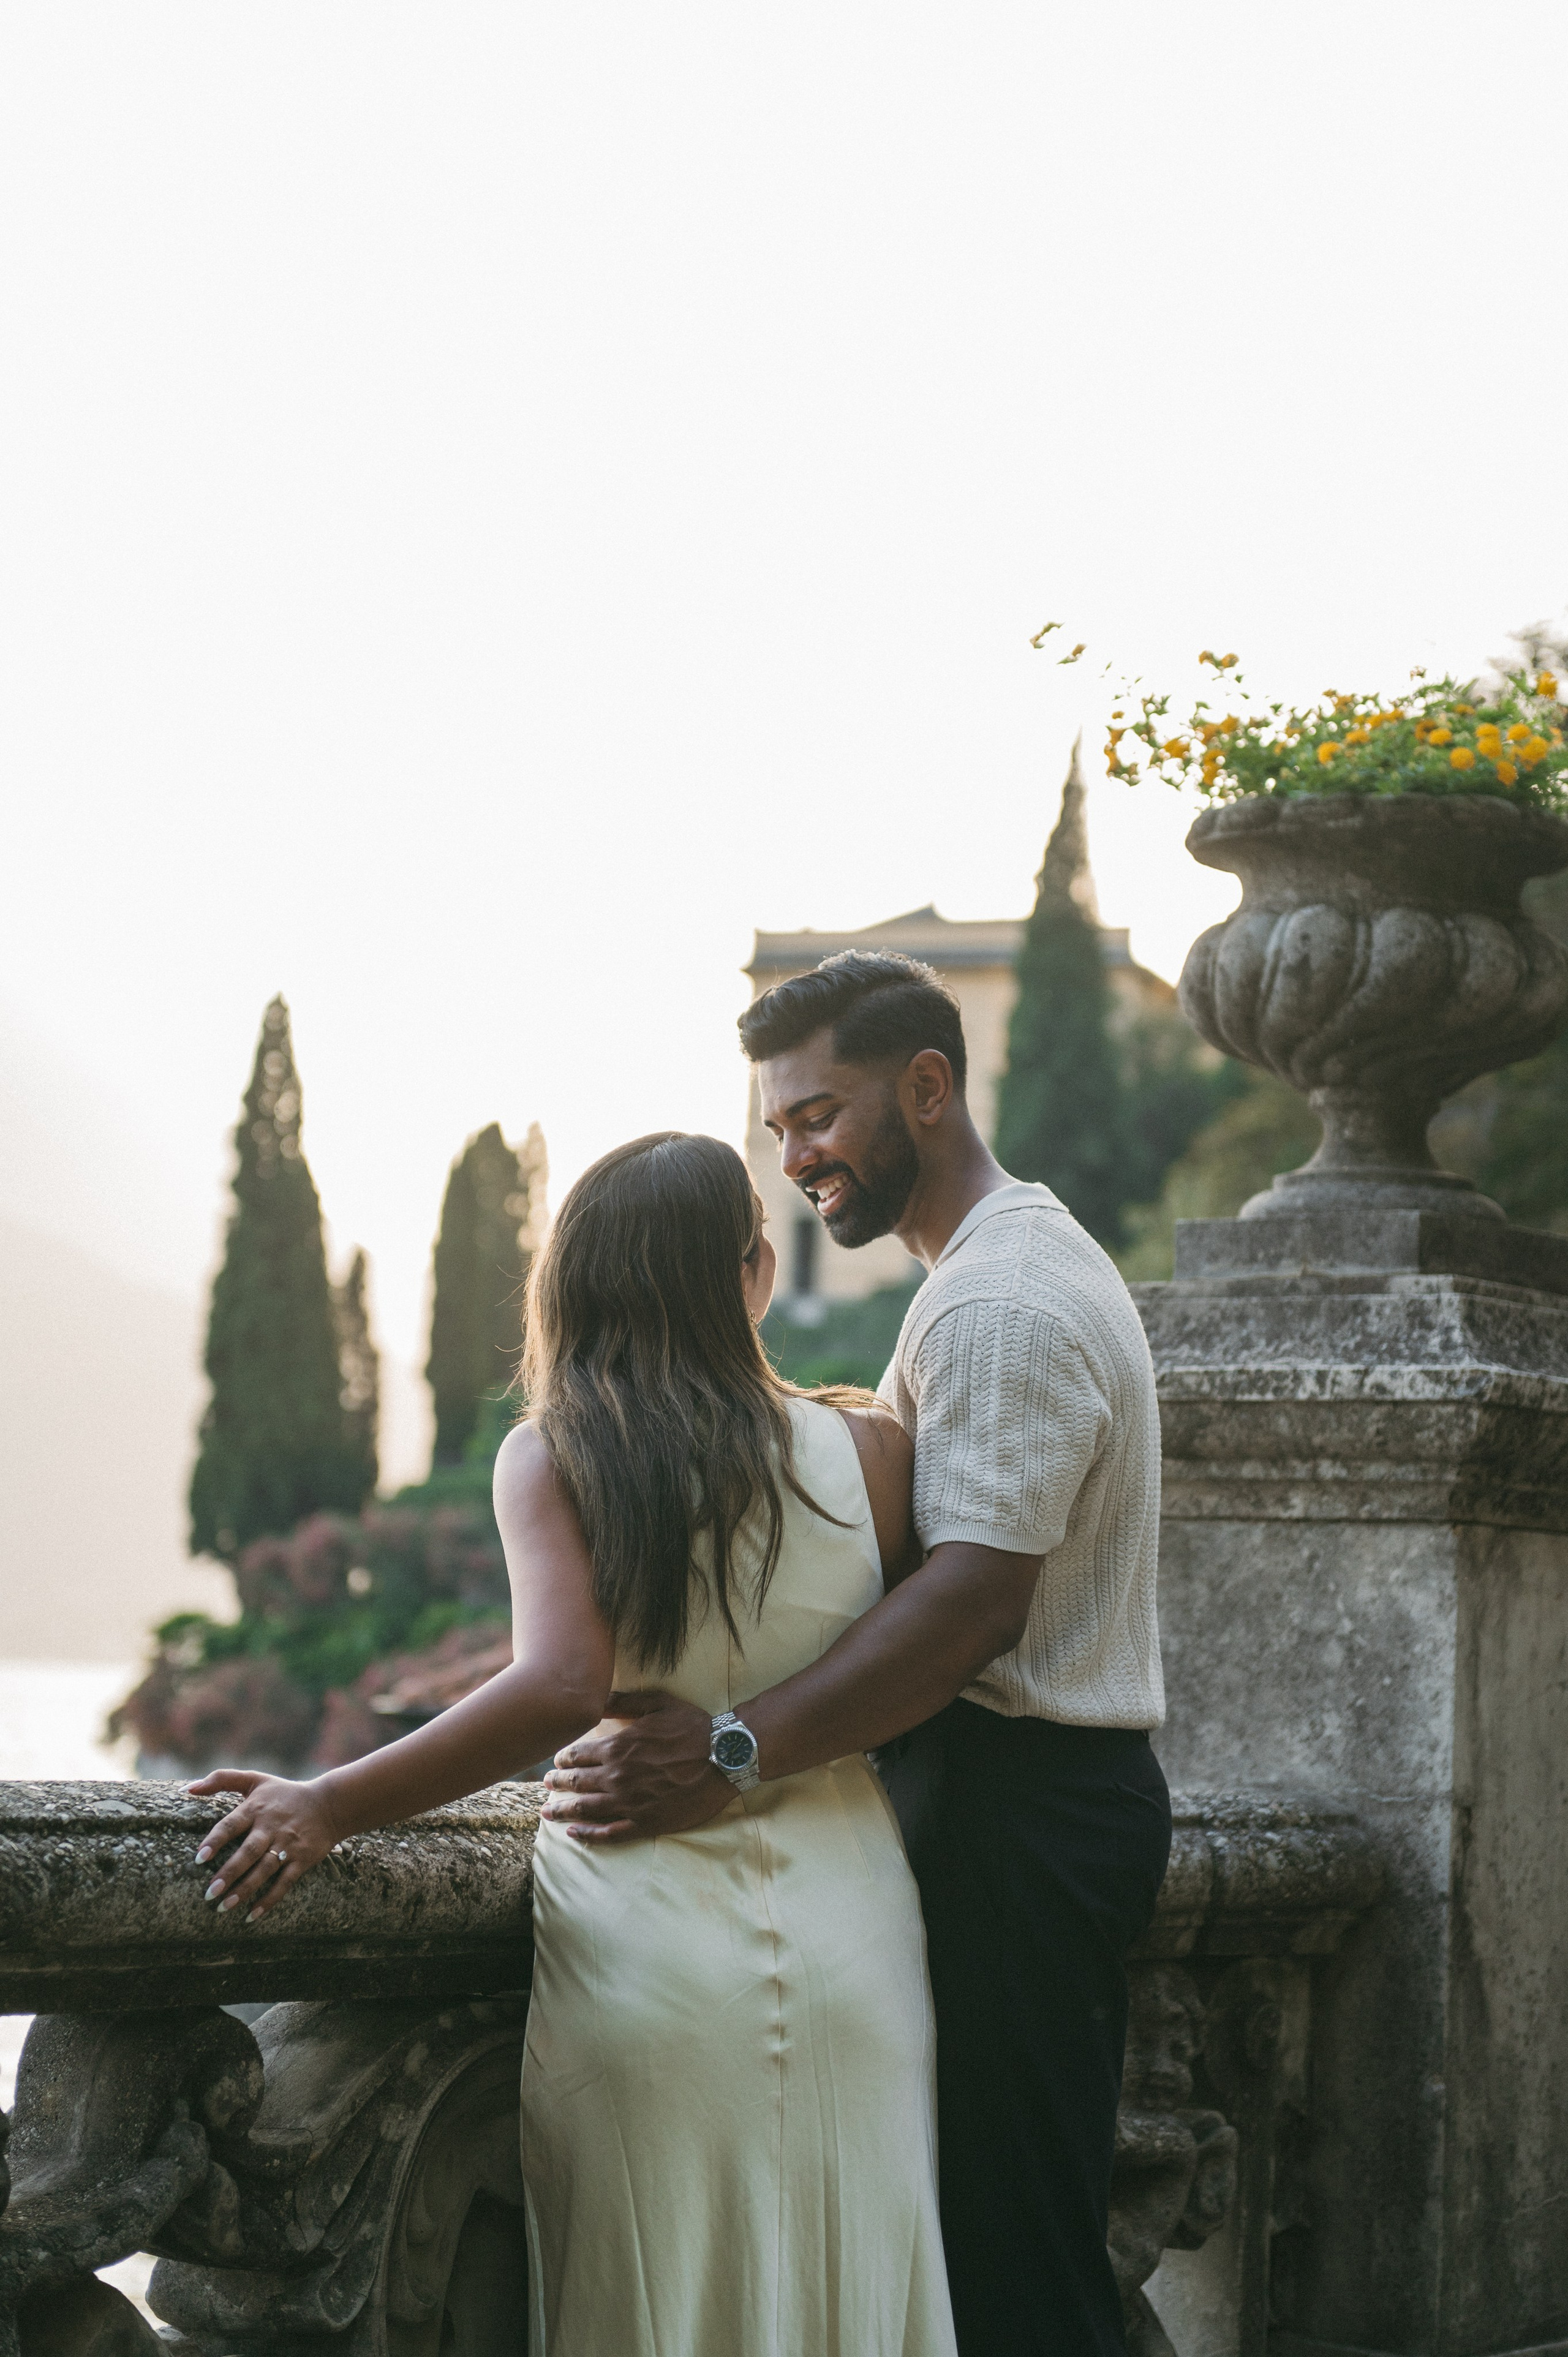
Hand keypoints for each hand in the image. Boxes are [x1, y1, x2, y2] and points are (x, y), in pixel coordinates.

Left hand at [187, 1769, 341, 1920]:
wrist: (330, 1804)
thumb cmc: (285, 1794)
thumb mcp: (255, 1780)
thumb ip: (222, 1779)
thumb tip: (187, 1789)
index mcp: (256, 1808)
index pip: (232, 1825)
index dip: (216, 1840)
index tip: (199, 1858)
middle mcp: (271, 1827)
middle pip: (248, 1852)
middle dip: (229, 1873)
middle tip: (210, 1893)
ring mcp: (288, 1845)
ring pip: (264, 1870)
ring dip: (245, 1890)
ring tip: (224, 1906)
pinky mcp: (302, 1860)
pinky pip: (285, 1882)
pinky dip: (269, 1899)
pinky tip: (252, 1915)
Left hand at [541, 1692, 730, 1842]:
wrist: (724, 1757)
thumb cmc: (693, 1727)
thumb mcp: (659, 1703)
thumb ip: (625, 1701)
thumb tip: (597, 1697)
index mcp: (619, 1746)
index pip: (579, 1755)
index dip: (564, 1758)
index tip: (557, 1760)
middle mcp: (618, 1776)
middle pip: (576, 1782)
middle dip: (557, 1784)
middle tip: (545, 1786)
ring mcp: (630, 1802)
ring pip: (586, 1809)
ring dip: (563, 1811)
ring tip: (547, 1813)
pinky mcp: (645, 1823)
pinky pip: (609, 1833)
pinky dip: (588, 1835)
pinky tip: (574, 1835)